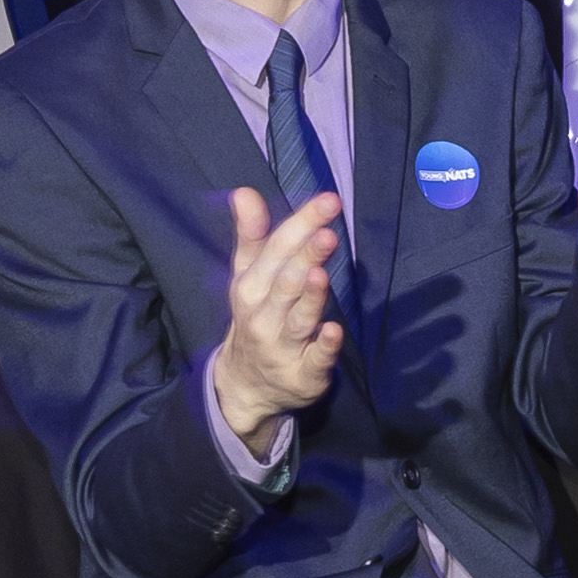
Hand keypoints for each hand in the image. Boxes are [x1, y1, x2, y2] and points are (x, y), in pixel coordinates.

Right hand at [207, 181, 347, 443]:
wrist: (245, 385)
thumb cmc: (256, 317)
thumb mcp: (247, 277)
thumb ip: (251, 235)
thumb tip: (244, 191)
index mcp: (250, 286)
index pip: (275, 249)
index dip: (301, 224)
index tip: (328, 201)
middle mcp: (262, 315)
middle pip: (286, 282)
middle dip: (306, 256)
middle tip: (328, 232)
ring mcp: (282, 347)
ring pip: (298, 319)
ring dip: (310, 297)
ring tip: (321, 273)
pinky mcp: (303, 375)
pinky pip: (314, 360)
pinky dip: (323, 346)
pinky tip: (334, 330)